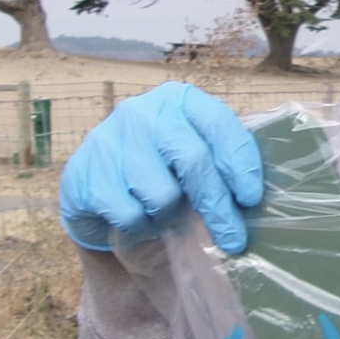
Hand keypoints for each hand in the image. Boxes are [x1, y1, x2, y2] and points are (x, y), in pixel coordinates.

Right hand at [59, 83, 263, 253]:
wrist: (94, 187)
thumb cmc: (157, 171)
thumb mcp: (188, 155)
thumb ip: (218, 164)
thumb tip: (255, 201)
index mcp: (177, 99)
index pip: (218, 125)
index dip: (240, 163)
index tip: (252, 198)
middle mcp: (142, 111)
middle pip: (193, 160)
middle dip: (218, 207)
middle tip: (234, 239)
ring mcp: (109, 139)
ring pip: (161, 193)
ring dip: (169, 215)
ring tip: (163, 212)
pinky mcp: (84, 172)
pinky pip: (129, 214)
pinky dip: (139, 227)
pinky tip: (135, 217)